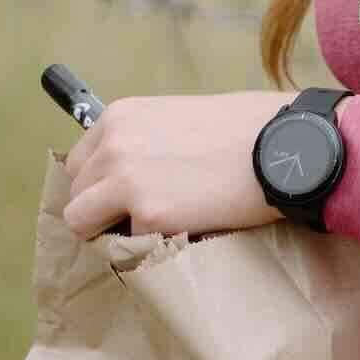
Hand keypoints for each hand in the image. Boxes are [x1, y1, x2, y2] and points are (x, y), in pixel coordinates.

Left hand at [63, 91, 289, 239]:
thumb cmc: (246, 127)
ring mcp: (125, 181)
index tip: (128, 192)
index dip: (102, 182)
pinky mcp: (147, 215)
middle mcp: (113, 144)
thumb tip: (127, 173)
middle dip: (103, 208)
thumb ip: (144, 140)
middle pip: (76, 194)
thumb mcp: (179, 117)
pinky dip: (148, 243)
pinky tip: (184, 226)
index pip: (79, 162)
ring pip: (83, 223)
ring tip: (160, 222)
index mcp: (120, 115)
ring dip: (115, 228)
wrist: (284, 144)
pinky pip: (124, 244)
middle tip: (148, 211)